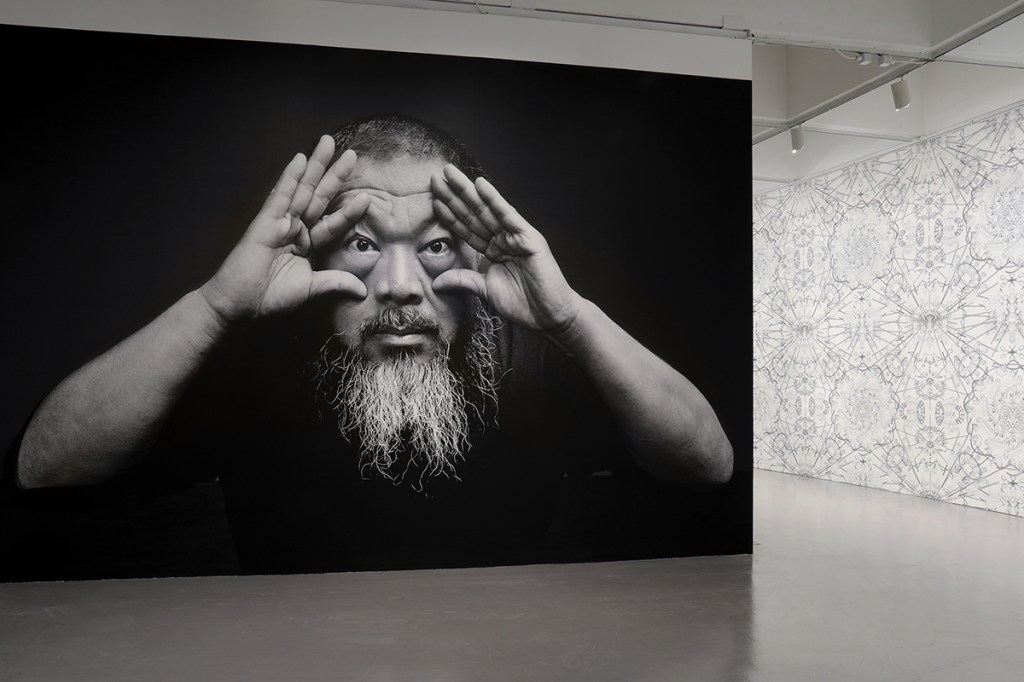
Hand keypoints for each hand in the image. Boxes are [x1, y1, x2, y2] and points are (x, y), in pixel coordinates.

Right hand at [199, 136, 370, 323]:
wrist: (240, 305)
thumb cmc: (270, 297)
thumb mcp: (311, 288)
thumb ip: (335, 283)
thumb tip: (362, 290)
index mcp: (307, 243)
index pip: (333, 223)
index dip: (349, 211)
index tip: (367, 198)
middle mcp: (295, 229)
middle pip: (320, 197)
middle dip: (335, 175)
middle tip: (352, 154)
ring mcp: (280, 223)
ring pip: (302, 190)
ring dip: (315, 166)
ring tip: (327, 143)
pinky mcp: (265, 222)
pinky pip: (280, 197)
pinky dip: (289, 178)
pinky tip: (299, 159)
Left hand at [430, 164, 580, 337]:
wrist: (548, 316)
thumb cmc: (523, 303)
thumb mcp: (485, 290)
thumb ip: (462, 280)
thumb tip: (436, 283)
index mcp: (493, 249)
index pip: (467, 228)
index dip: (450, 214)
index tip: (433, 199)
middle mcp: (503, 238)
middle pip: (474, 214)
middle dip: (454, 196)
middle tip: (436, 177)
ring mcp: (516, 236)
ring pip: (487, 210)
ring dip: (468, 191)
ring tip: (450, 174)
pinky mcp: (528, 237)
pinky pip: (508, 215)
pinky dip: (495, 200)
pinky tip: (480, 185)